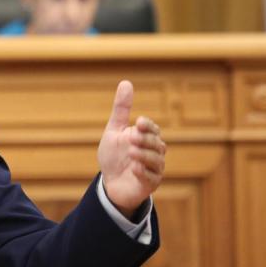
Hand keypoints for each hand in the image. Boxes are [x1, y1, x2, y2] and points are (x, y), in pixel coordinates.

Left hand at [97, 81, 165, 215]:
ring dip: (144, 155)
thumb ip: (121, 109)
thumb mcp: (114, 131)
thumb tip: (126, 82)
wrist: (109, 183)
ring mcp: (154, 169)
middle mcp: (154, 152)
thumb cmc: (114, 156)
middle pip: (156, 143)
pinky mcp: (150, 184)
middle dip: (145, 140)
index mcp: (147, 138)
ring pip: (156, 160)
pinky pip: (152, 178)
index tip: (137, 121)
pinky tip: (134, 168)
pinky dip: (144, 172)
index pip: (152, 129)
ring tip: (131, 152)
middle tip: (131, 138)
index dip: (147, 126)